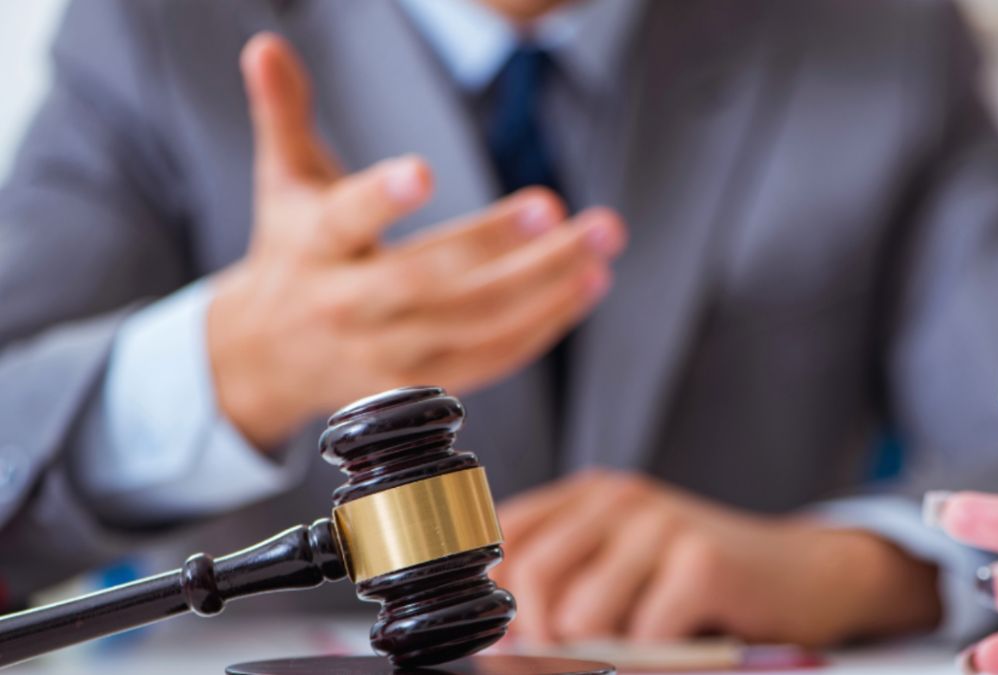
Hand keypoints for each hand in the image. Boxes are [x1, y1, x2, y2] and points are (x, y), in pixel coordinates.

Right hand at [208, 34, 625, 448]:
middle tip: (554, 207)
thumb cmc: (292, 253)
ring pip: (472, 325)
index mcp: (314, 245)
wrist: (268, 358)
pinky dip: (542, 326)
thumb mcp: (282, 182)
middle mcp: (348, 304)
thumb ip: (284, 113)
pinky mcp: (422, 381)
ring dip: (542, 288)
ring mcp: (387, 351)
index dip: (381, 197)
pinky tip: (586, 288)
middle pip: (425, 280)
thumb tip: (265, 44)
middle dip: (492, 243)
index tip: (422, 171)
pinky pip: (490, 359)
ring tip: (599, 249)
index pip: (343, 220)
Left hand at [494, 470, 941, 646]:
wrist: (807, 574)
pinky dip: (659, 658)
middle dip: (545, 639)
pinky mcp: (702, 560)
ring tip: (648, 641)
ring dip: (610, 651)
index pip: (504, 540)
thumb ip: (563, 585)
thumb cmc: (704, 585)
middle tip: (583, 658)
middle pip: (533, 578)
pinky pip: (644, 636)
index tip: (521, 639)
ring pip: (582, 615)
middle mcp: (620, 498)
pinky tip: (689, 639)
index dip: (501, 601)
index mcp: (589, 495)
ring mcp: (662, 524)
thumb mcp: (625, 568)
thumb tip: (497, 641)